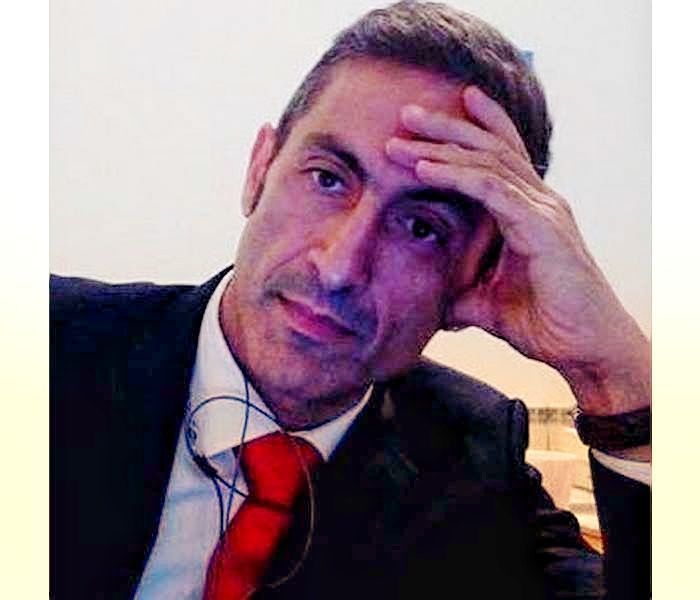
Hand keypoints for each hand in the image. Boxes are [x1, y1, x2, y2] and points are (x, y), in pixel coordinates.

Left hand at [385, 86, 649, 424]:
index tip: (431, 117)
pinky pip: (493, 191)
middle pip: (490, 149)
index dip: (472, 128)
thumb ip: (463, 295)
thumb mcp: (488, 305)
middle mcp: (540, 202)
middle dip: (446, 127)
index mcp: (529, 212)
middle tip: (406, 110)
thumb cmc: (546, 324)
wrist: (585, 351)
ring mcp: (544, 212)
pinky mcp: (542, 229)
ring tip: (402, 134)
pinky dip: (456, 176)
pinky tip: (424, 168)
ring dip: (441, 146)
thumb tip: (434, 307)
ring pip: (488, 162)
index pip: (500, 156)